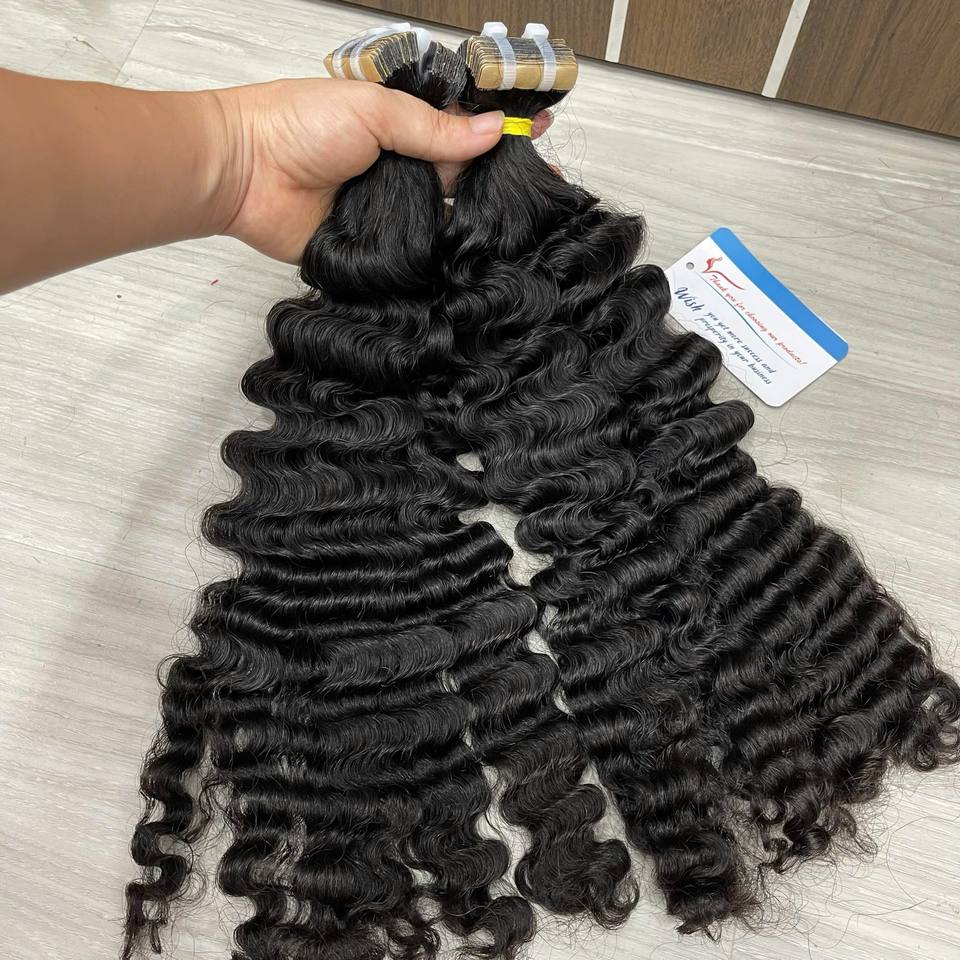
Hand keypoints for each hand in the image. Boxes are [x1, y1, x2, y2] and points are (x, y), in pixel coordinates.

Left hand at [211, 78, 551, 262]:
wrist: (243, 175)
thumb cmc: (295, 125)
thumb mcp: (373, 110)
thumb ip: (433, 128)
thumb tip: (490, 131)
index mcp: (399, 119)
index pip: (460, 122)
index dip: (498, 127)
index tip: (537, 130)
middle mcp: (398, 162)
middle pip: (459, 170)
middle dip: (497, 175)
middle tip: (541, 186)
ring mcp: (389, 205)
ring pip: (443, 213)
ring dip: (474, 217)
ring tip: (517, 223)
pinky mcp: (376, 242)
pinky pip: (417, 249)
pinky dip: (441, 252)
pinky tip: (473, 255)